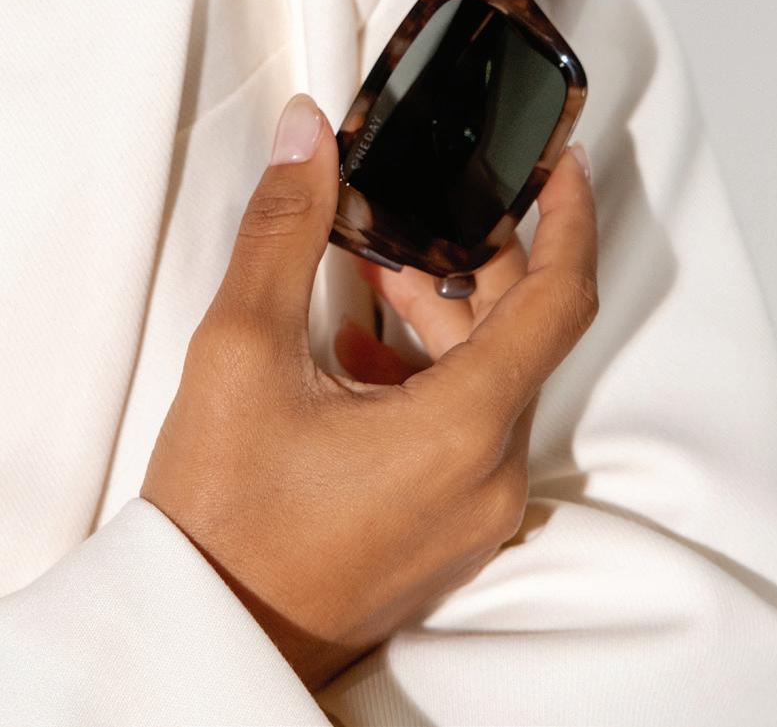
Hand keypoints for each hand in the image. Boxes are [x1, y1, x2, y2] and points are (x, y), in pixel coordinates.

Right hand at [141, 93, 597, 690]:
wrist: (204, 638)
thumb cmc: (220, 523)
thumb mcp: (240, 353)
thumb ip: (281, 230)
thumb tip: (308, 139)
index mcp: (462, 431)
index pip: (560, 300)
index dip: (572, 218)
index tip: (566, 167)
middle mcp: (489, 477)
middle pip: (518, 335)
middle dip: (473, 261)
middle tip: (418, 212)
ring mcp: (474, 512)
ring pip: (489, 380)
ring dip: (442, 318)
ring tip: (374, 273)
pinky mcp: (449, 530)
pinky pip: (467, 430)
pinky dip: (429, 376)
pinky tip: (360, 355)